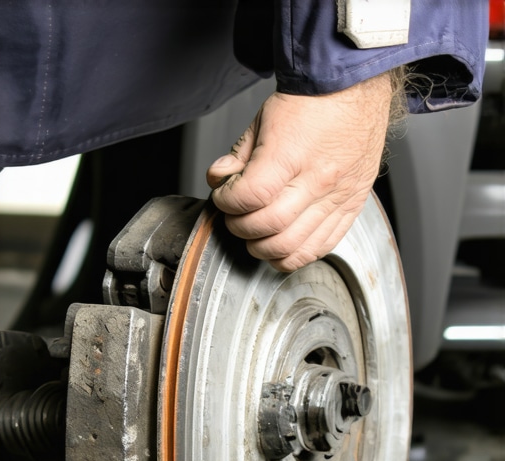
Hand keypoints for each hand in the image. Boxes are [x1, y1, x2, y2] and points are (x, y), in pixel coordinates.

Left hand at [206, 73, 391, 271]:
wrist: (355, 90)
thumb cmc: (312, 102)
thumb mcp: (264, 118)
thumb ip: (238, 154)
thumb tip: (219, 178)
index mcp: (291, 154)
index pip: (249, 197)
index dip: (226, 202)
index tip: (223, 197)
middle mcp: (317, 180)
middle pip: (269, 227)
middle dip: (240, 228)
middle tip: (236, 217)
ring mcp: (337, 197)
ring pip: (294, 246)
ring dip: (264, 248)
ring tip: (256, 236)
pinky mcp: (351, 206)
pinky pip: (322, 246)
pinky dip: (296, 255)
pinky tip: (283, 245)